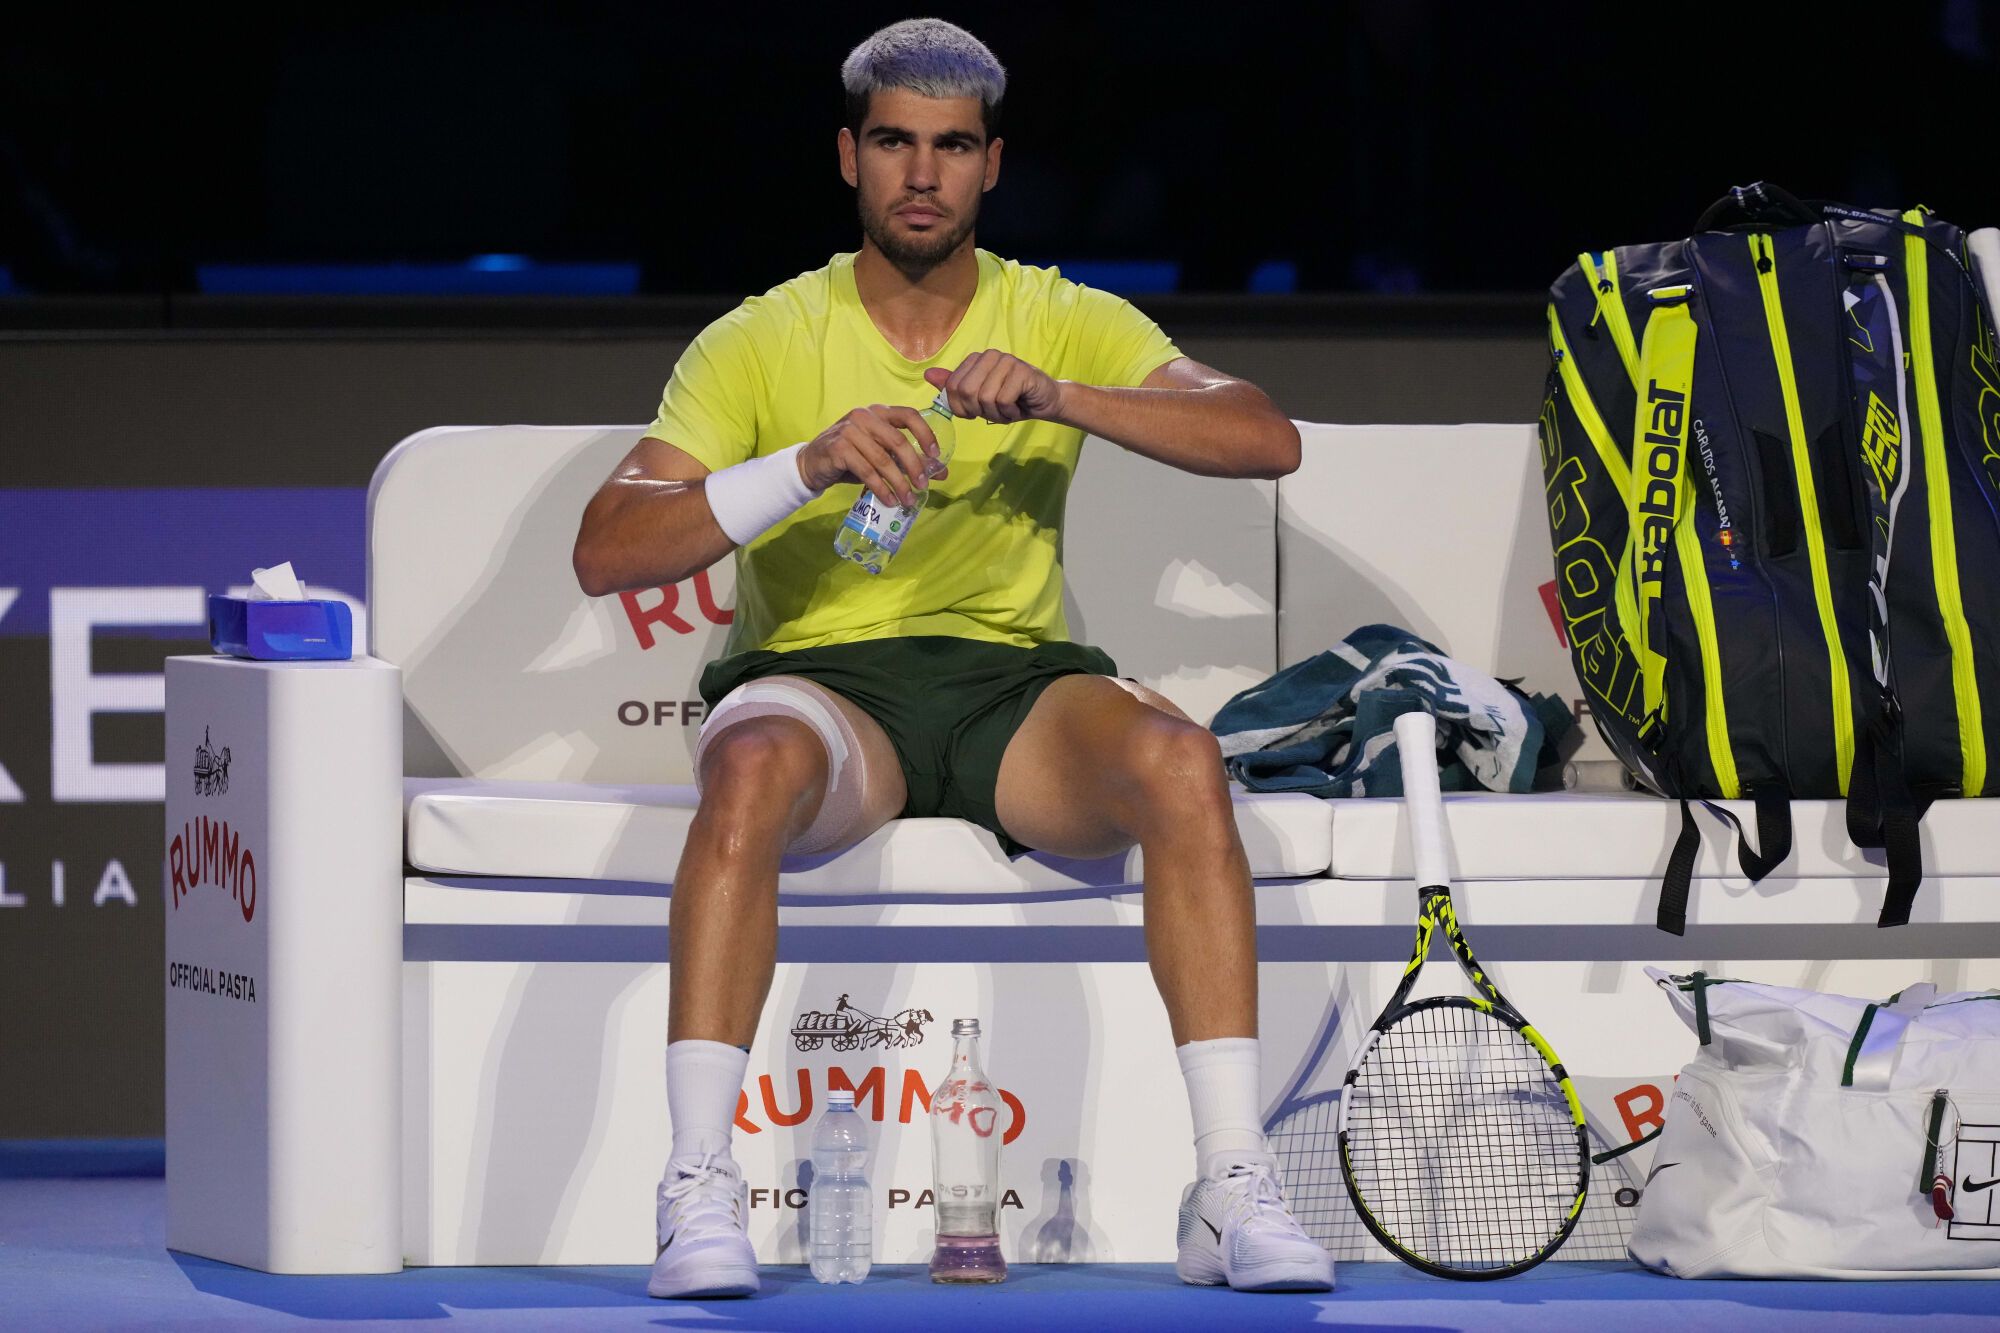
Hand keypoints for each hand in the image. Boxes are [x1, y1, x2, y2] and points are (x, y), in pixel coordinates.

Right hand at [797, 404, 945, 507]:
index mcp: (879, 412)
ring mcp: (850, 431)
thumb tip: (941, 472)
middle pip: (898, 441)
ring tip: (907, 500)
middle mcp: (865, 416)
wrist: (812, 464)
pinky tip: (888, 501)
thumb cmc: (851, 458)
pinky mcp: (839, 449)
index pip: (909, 415)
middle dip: (914, 466)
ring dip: (898, 483)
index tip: (935, 456)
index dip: (926, 434)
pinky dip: (881, 489)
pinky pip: (867, 472)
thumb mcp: (880, 455)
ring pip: (883, 460)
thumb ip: (907, 460)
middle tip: (922, 486)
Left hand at [925, 350, 1064, 424]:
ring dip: (996, 414)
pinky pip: (1003, 400)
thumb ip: (954, 387)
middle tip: (993, 412)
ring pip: (985, 397)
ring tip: (1007, 410)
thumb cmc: (1010, 401)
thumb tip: (928, 375)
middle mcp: (990, 355)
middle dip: (978, 411)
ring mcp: (1006, 361)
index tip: (975, 412)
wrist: (1044, 402)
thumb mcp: (978, 398)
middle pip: (967, 392)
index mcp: (976, 359)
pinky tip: (1017, 407)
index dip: (961, 408)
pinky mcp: (1021, 371)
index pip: (953, 387)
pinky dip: (1009, 412)